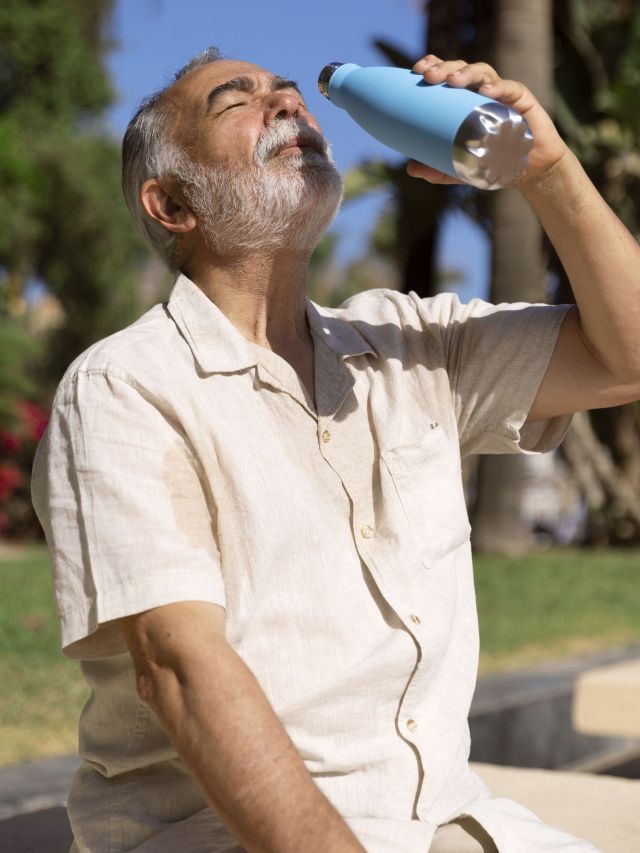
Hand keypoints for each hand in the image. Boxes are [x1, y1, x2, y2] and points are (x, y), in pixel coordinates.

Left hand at [407, 55, 568, 187]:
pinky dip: (498, 87)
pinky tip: (486, 91)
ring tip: (453, 80)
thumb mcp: (460, 169)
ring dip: (467, 73)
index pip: (447, 75)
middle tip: (429, 76)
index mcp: (465, 99)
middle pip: (461, 69)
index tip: (416, 70)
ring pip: (483, 72)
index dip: (433, 66)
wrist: (529, 170)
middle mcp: (482, 90)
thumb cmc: (494, 162)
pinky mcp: (522, 99)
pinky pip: (509, 88)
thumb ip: (437, 168)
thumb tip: (410, 168)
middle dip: (444, 67)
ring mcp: (502, 93)